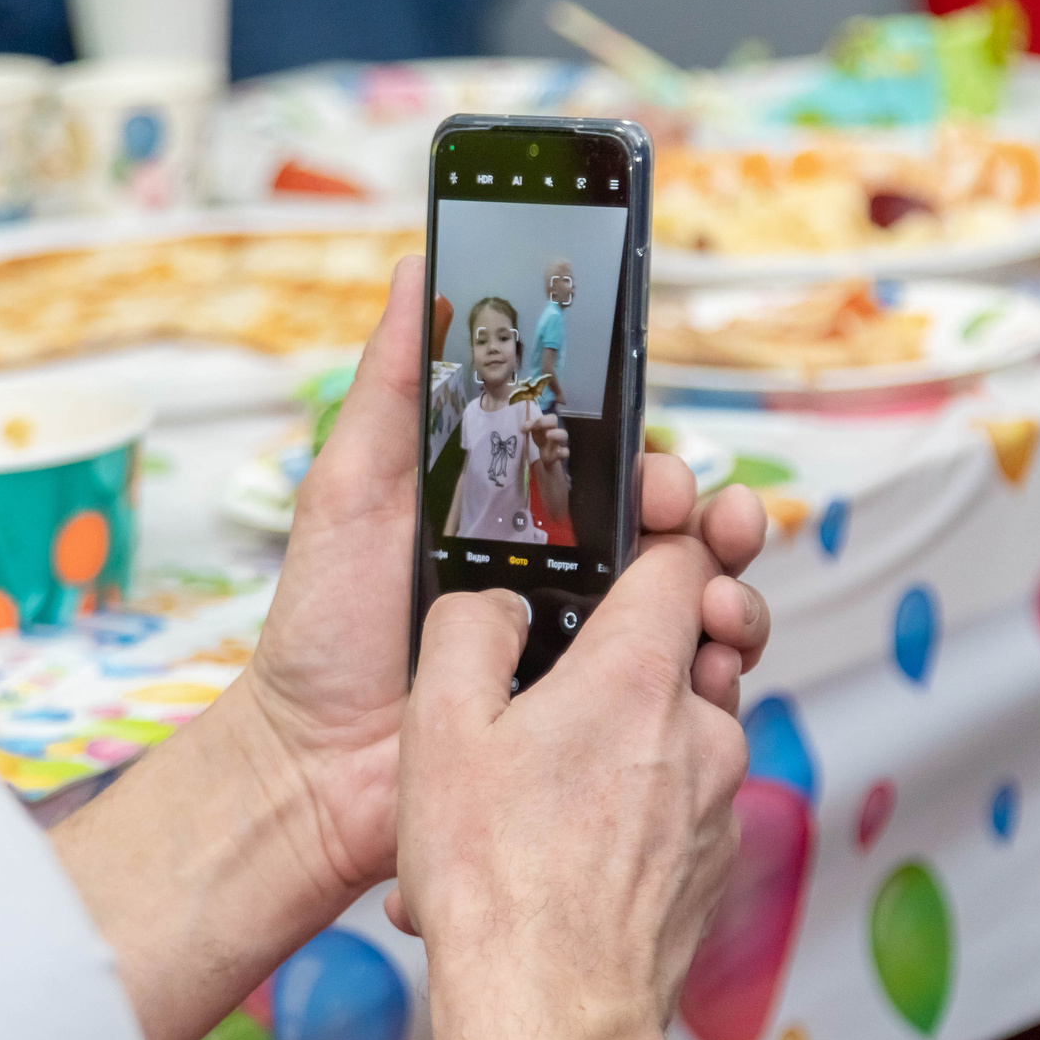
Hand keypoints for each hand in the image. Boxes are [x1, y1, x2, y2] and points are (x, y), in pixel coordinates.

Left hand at [232, 258, 770, 907]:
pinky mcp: (592, 720)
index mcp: (511, 512)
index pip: (607, 465)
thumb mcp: (350, 487)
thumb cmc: (323, 630)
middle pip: (666, 530)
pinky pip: (676, 686)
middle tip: (690, 518)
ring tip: (718, 592)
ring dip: (726, 585)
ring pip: (689, 603)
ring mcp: (580, 649)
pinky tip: (708, 660)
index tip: (656, 459)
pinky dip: (711, 667)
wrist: (314, 769)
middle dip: (702, 513)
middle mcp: (558, 574)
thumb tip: (421, 270)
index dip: (647, 455)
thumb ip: (395, 384)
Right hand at [392, 551, 751, 1039]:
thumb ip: (471, 628)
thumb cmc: (495, 879)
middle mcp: (700, 728)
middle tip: (588, 647)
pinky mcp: (710, 864)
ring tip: (542, 775)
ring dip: (628, 729)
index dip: (659, 529)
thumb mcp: (441, 724)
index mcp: (639, 673)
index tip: (633, 529)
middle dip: (648, 631)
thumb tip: (497, 604)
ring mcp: (716, 801)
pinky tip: (561, 838)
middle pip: (697, 637)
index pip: (685, 555)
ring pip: (685, 724)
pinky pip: (678, 800)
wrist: (552, 1016)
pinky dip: (632, 802)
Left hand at [527, 405, 568, 468]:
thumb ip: (530, 428)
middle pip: (553, 420)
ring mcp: (559, 442)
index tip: (523, 429)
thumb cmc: (542, 440)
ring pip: (563, 434)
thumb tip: (522, 429)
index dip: (535, 419)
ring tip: (548, 435)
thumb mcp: (535, 433)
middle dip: (543, 421)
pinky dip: (563, 452)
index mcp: (547, 424)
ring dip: (556, 434)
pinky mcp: (560, 454)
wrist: (548, 455)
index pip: (543, 415)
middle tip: (535, 426)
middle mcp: (554, 430)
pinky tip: (558, 452)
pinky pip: (566, 452)